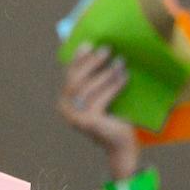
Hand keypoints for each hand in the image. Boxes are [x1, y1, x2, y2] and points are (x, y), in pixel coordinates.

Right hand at [57, 45, 142, 180]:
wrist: (121, 146)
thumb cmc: (113, 117)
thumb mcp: (101, 96)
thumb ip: (94, 80)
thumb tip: (98, 49)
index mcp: (65, 101)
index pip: (69, 74)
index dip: (78, 58)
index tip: (88, 43)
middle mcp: (65, 109)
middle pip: (75, 79)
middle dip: (91, 62)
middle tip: (107, 49)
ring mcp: (75, 117)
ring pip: (88, 88)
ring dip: (106, 72)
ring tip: (120, 61)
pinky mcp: (88, 122)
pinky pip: (100, 98)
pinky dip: (113, 85)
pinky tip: (124, 76)